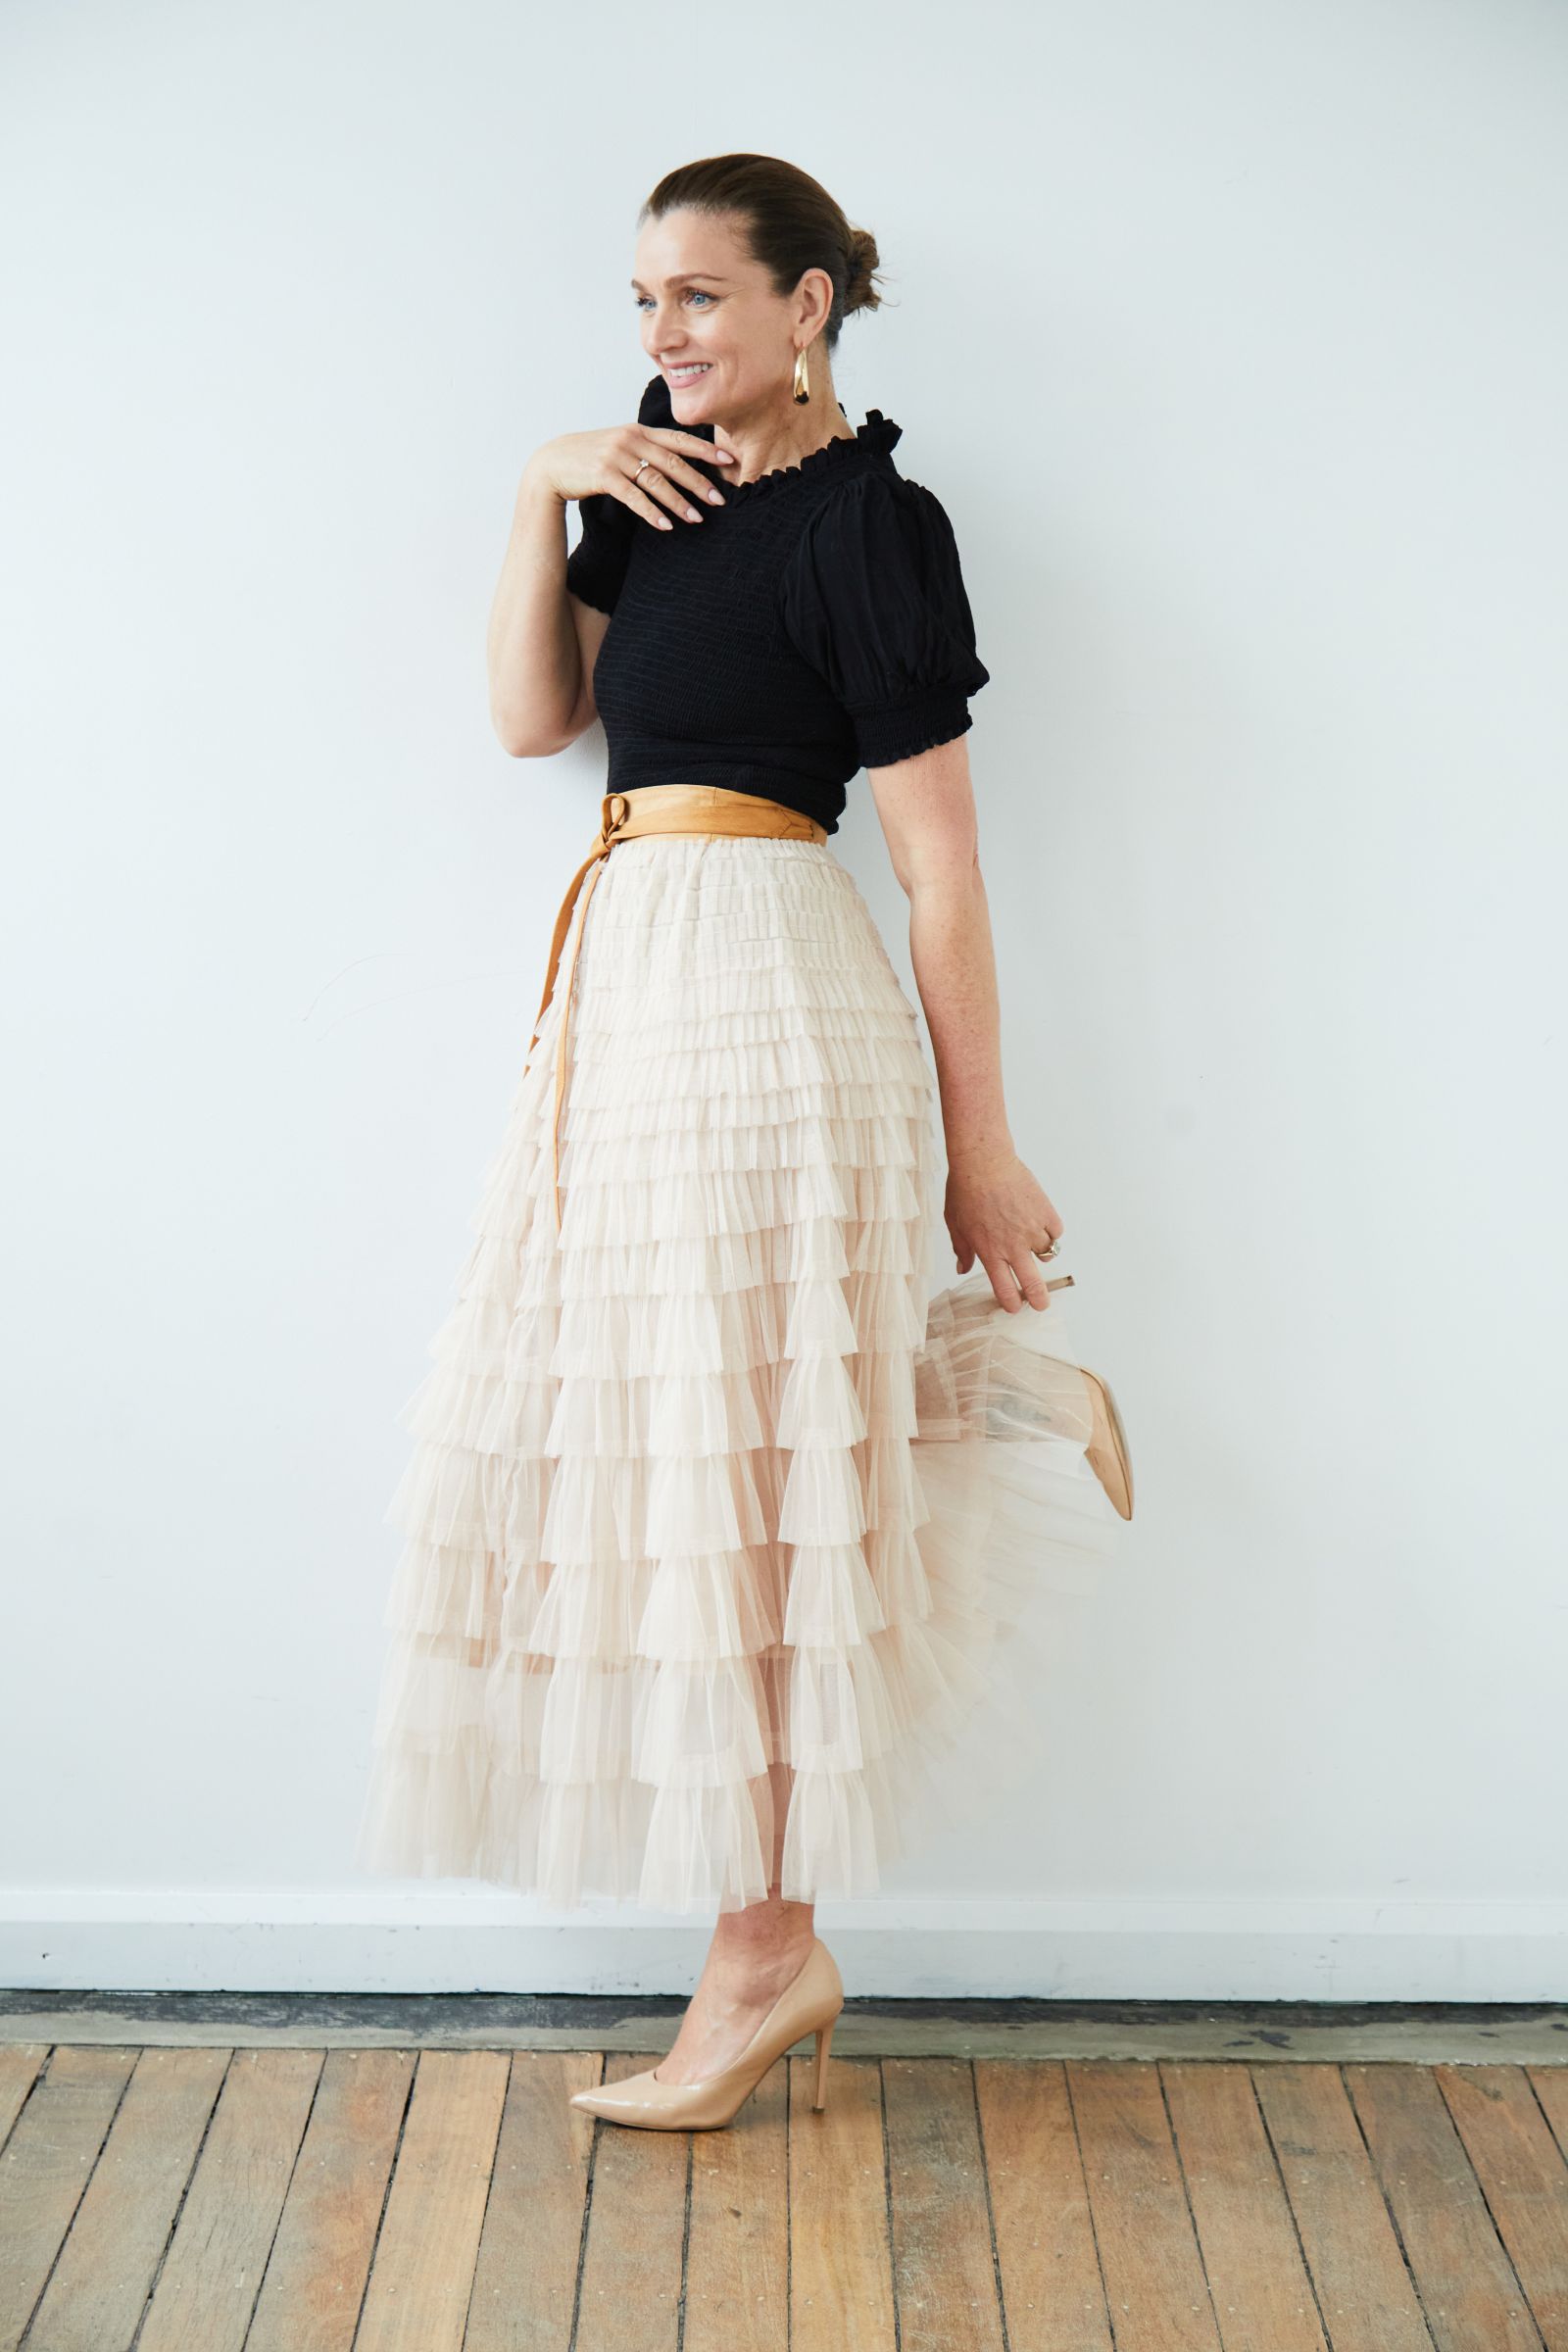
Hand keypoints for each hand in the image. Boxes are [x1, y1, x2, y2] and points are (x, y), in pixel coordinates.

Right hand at [527, 423, 735, 529]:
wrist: (552, 463)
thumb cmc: (590, 458)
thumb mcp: (620, 445)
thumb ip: (645, 449)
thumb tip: (675, 461)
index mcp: (639, 431)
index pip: (679, 440)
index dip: (705, 451)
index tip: (728, 461)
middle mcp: (631, 440)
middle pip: (673, 463)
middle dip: (699, 482)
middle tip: (720, 500)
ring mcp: (617, 456)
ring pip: (656, 482)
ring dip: (679, 502)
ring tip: (697, 518)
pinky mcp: (604, 475)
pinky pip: (634, 497)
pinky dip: (652, 512)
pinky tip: (666, 525)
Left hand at [944, 1146, 1063, 1312]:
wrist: (984, 1161)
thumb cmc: (965, 1189)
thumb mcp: (954, 1223)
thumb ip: (962, 1249)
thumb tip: (962, 1268)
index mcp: (990, 1251)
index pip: (1004, 1289)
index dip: (1011, 1302)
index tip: (1014, 1306)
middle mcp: (1013, 1245)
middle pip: (1032, 1283)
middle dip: (1039, 1299)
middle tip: (1042, 1305)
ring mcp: (1031, 1229)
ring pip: (1047, 1254)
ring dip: (1042, 1254)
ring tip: (1034, 1246)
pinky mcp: (1045, 1212)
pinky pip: (1055, 1231)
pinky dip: (1051, 1232)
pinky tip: (1041, 1225)